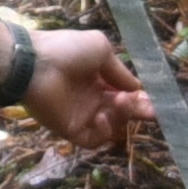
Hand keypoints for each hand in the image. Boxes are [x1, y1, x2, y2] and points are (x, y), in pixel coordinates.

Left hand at [19, 24, 158, 155]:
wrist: (34, 63)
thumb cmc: (67, 50)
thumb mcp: (100, 48)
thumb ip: (120, 71)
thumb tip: (136, 88)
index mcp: (98, 78)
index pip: (124, 92)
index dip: (139, 97)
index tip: (153, 100)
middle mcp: (92, 98)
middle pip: (121, 111)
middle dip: (137, 110)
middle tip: (151, 111)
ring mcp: (81, 115)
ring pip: (112, 126)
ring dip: (121, 117)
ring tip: (119, 103)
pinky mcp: (70, 130)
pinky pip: (93, 140)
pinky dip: (103, 132)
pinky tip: (102, 117)